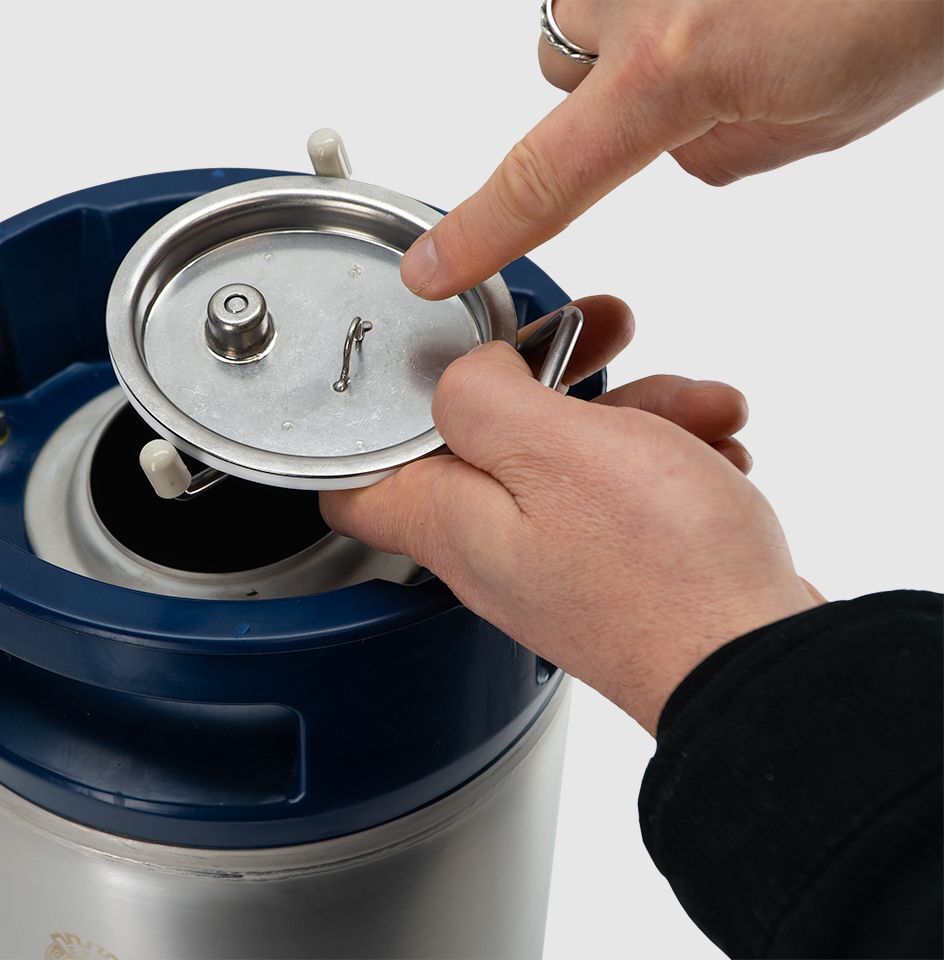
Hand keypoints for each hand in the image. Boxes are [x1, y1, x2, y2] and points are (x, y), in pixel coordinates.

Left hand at [320, 297, 819, 732]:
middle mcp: (495, 549)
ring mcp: (560, 562)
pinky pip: (627, 493)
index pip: (356, 485)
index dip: (375, 418)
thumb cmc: (660, 570)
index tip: (423, 361)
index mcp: (452, 522)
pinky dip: (671, 456)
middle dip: (550, 376)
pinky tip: (717, 452)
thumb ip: (482, 398)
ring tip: (700, 409)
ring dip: (639, 413)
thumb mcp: (553, 450)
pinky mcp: (619, 571)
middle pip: (491, 440)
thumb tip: (469, 372)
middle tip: (599, 334)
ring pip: (574, 455)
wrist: (755, 663)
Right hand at [400, 0, 943, 298]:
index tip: (431, 269)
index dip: (478, 234)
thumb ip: (715, 148)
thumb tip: (679, 139)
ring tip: (732, 13)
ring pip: (589, 14)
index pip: (543, 178)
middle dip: (607, 93)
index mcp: (675, 69)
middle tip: (699, 81)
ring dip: (637, 31)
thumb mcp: (816, 121)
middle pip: (558, 74)